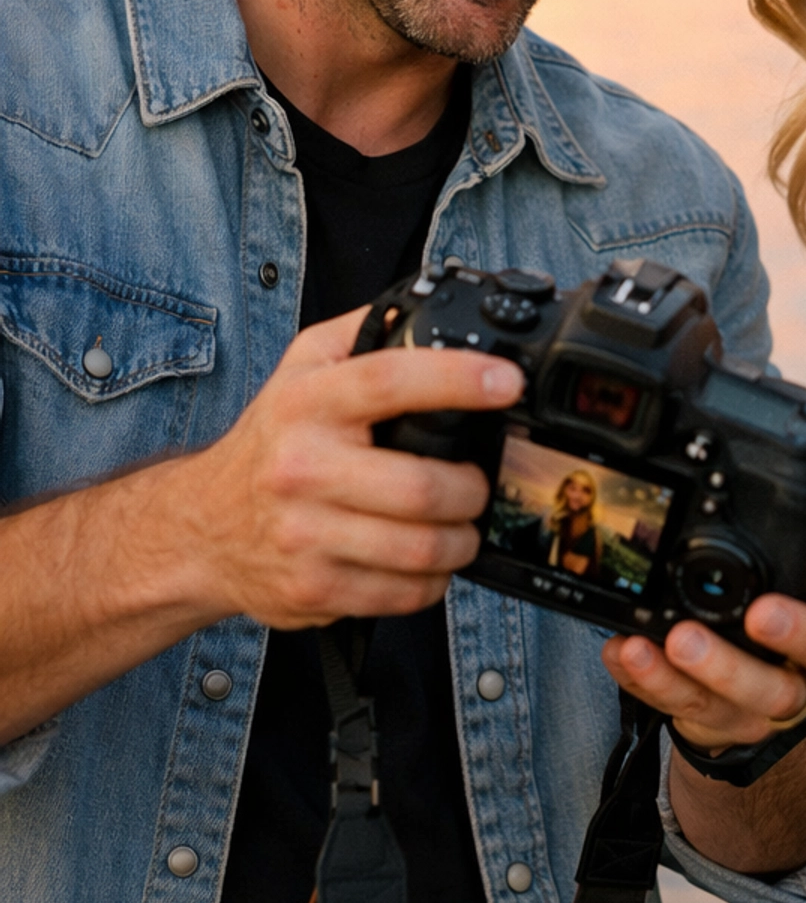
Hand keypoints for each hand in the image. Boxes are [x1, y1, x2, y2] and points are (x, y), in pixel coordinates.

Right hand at [173, 308, 522, 626]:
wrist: (203, 527)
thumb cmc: (270, 442)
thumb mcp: (302, 368)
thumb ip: (363, 331)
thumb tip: (430, 308)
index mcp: (307, 402)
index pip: (388, 381)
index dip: (458, 380)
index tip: (506, 383)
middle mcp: (301, 468)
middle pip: (420, 486)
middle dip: (472, 489)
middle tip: (476, 484)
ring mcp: (304, 535)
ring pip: (420, 548)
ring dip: (462, 540)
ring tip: (461, 526)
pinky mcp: (313, 590)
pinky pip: (402, 594)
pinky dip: (433, 582)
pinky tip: (426, 562)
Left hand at [600, 518, 805, 748]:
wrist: (766, 687)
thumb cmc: (785, 598)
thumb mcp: (800, 559)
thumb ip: (790, 519)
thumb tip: (753, 443)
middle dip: (798, 633)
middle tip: (760, 613)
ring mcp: (787, 697)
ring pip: (766, 696)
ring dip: (720, 668)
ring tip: (676, 640)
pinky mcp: (735, 725)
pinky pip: (694, 710)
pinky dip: (655, 683)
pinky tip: (628, 651)